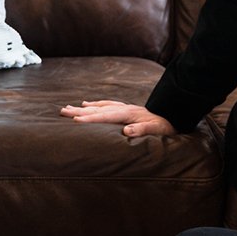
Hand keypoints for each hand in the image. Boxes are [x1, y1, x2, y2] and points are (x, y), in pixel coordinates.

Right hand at [59, 100, 177, 138]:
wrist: (174, 115)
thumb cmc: (165, 125)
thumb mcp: (156, 130)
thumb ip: (142, 130)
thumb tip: (127, 131)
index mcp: (128, 114)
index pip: (104, 117)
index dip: (89, 119)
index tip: (73, 121)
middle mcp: (124, 108)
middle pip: (98, 109)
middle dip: (79, 111)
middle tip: (62, 111)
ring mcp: (124, 107)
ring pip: (100, 106)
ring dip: (84, 108)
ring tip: (70, 107)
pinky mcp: (126, 109)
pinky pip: (107, 105)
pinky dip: (96, 104)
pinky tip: (89, 104)